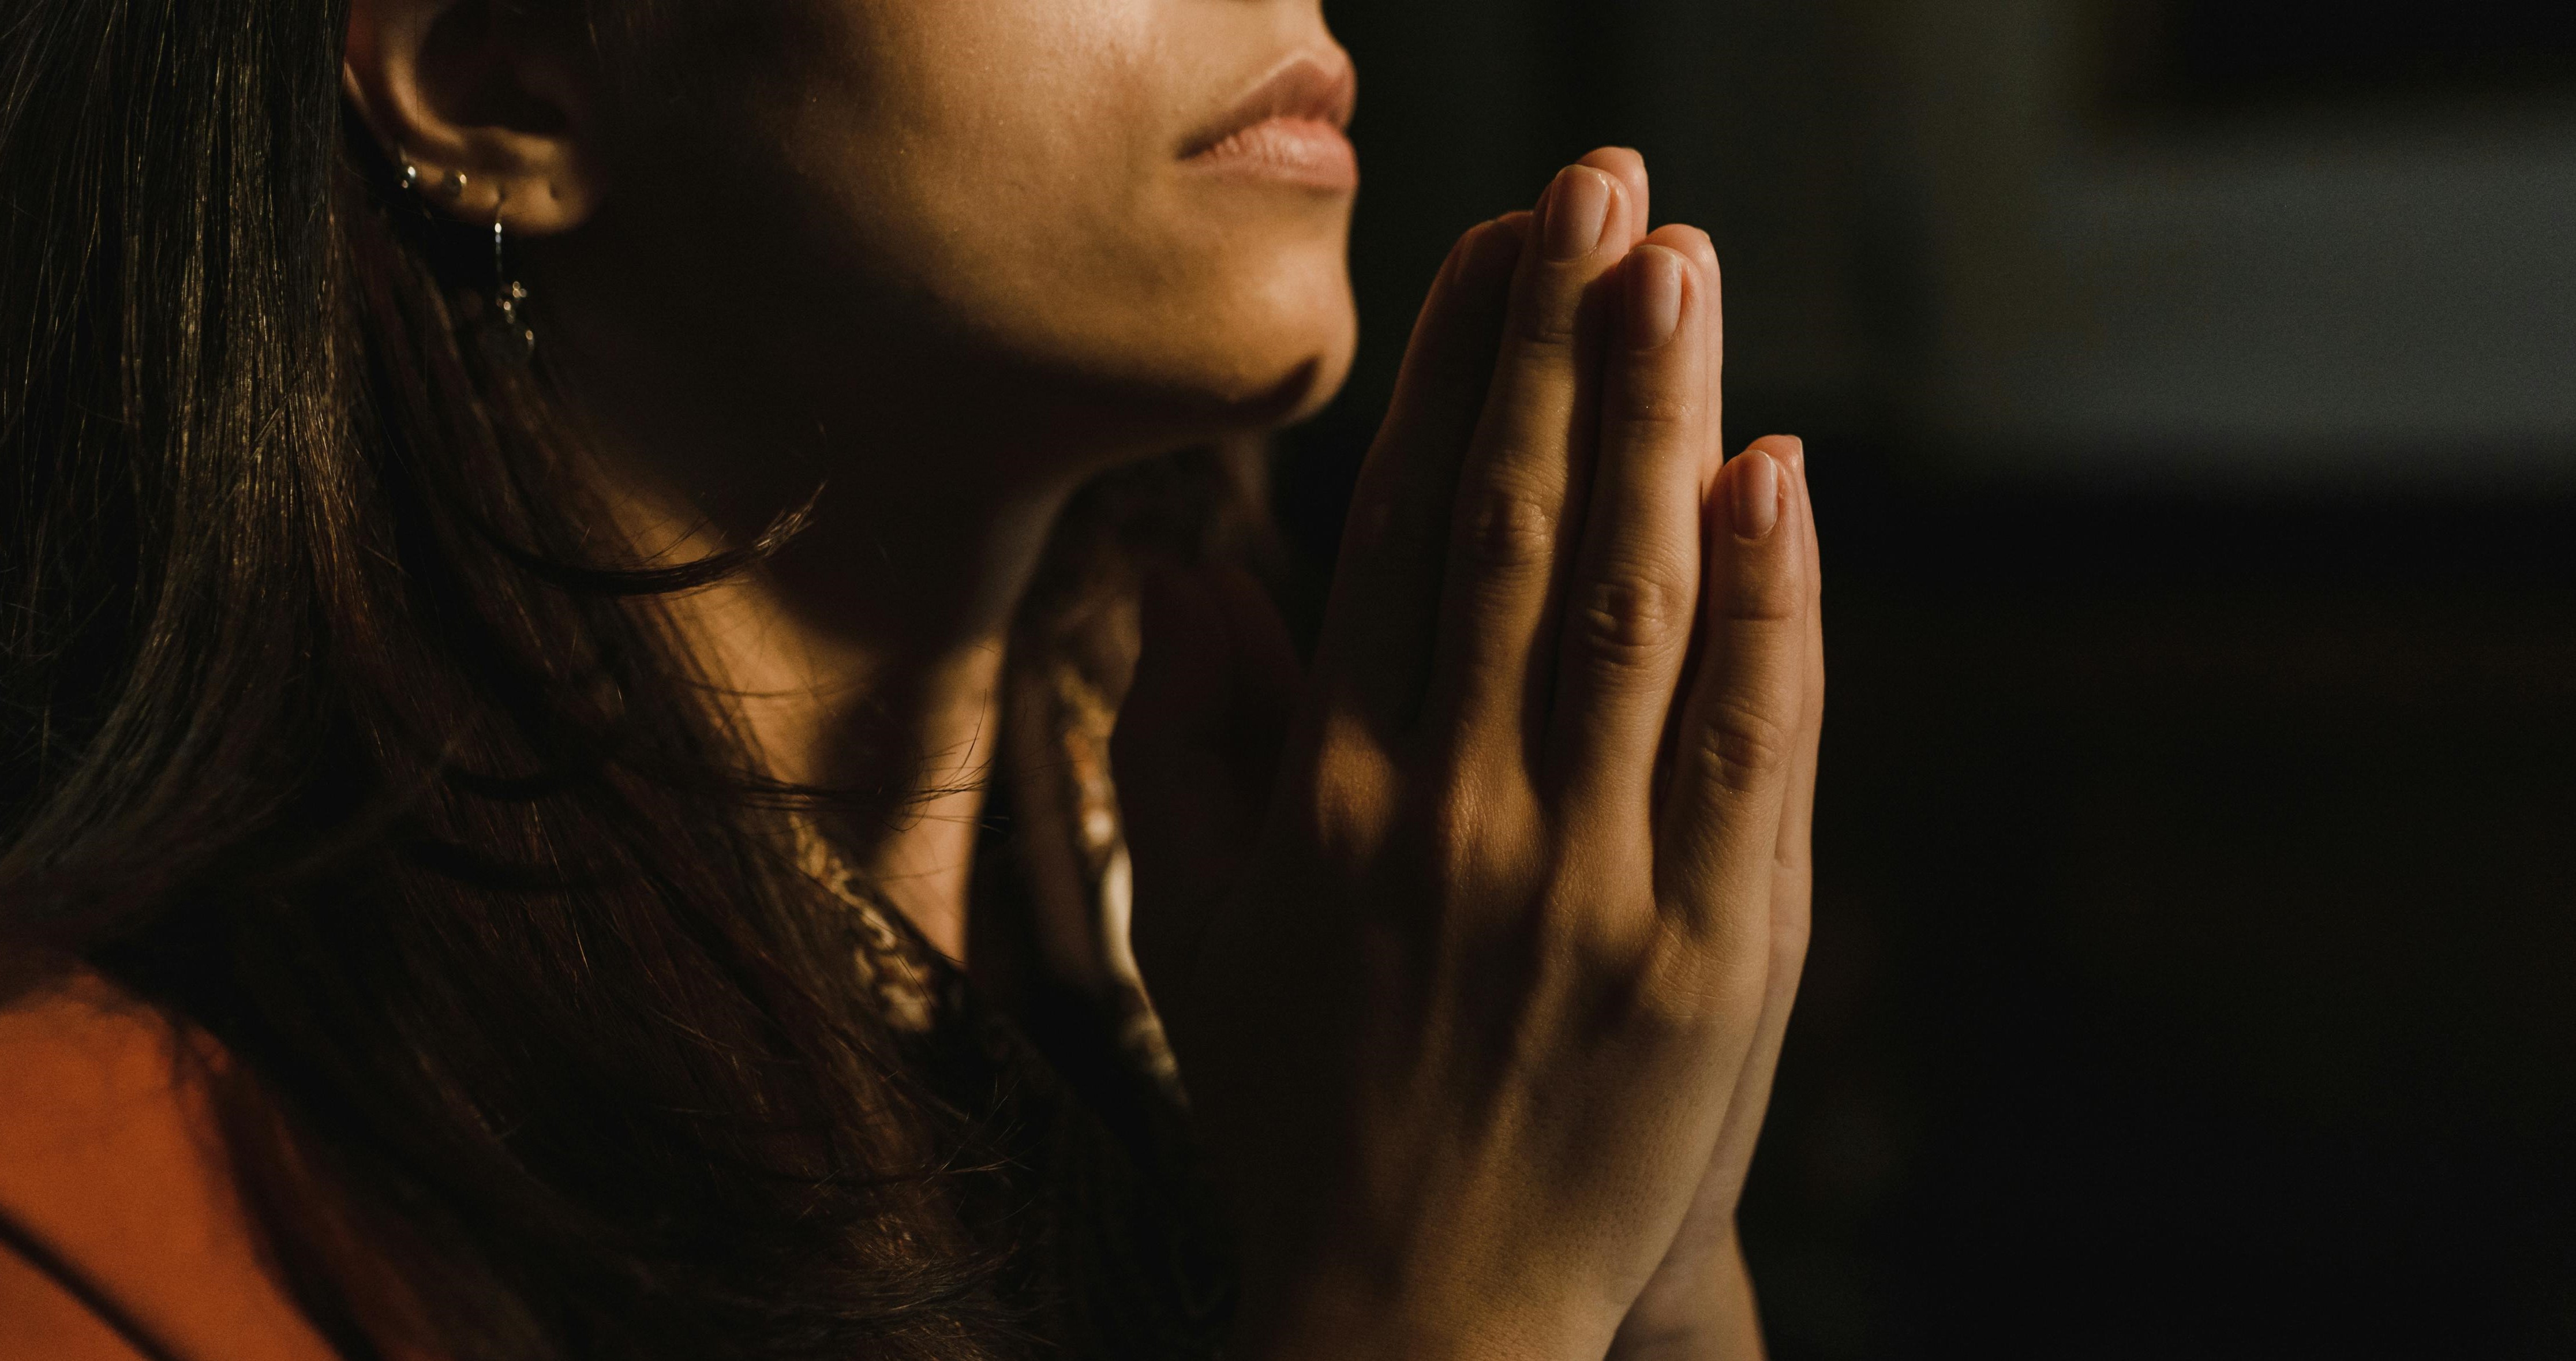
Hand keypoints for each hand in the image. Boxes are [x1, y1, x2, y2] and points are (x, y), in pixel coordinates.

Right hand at [1117, 151, 1820, 1360]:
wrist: (1419, 1319)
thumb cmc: (1303, 1111)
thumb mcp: (1194, 934)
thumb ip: (1183, 751)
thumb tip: (1193, 580)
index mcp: (1331, 794)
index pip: (1405, 534)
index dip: (1455, 376)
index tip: (1497, 246)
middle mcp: (1453, 812)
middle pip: (1523, 532)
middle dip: (1565, 344)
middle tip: (1608, 184)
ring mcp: (1587, 882)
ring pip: (1635, 605)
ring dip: (1665, 425)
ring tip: (1685, 268)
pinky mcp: (1711, 956)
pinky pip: (1750, 747)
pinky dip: (1771, 607)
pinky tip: (1779, 478)